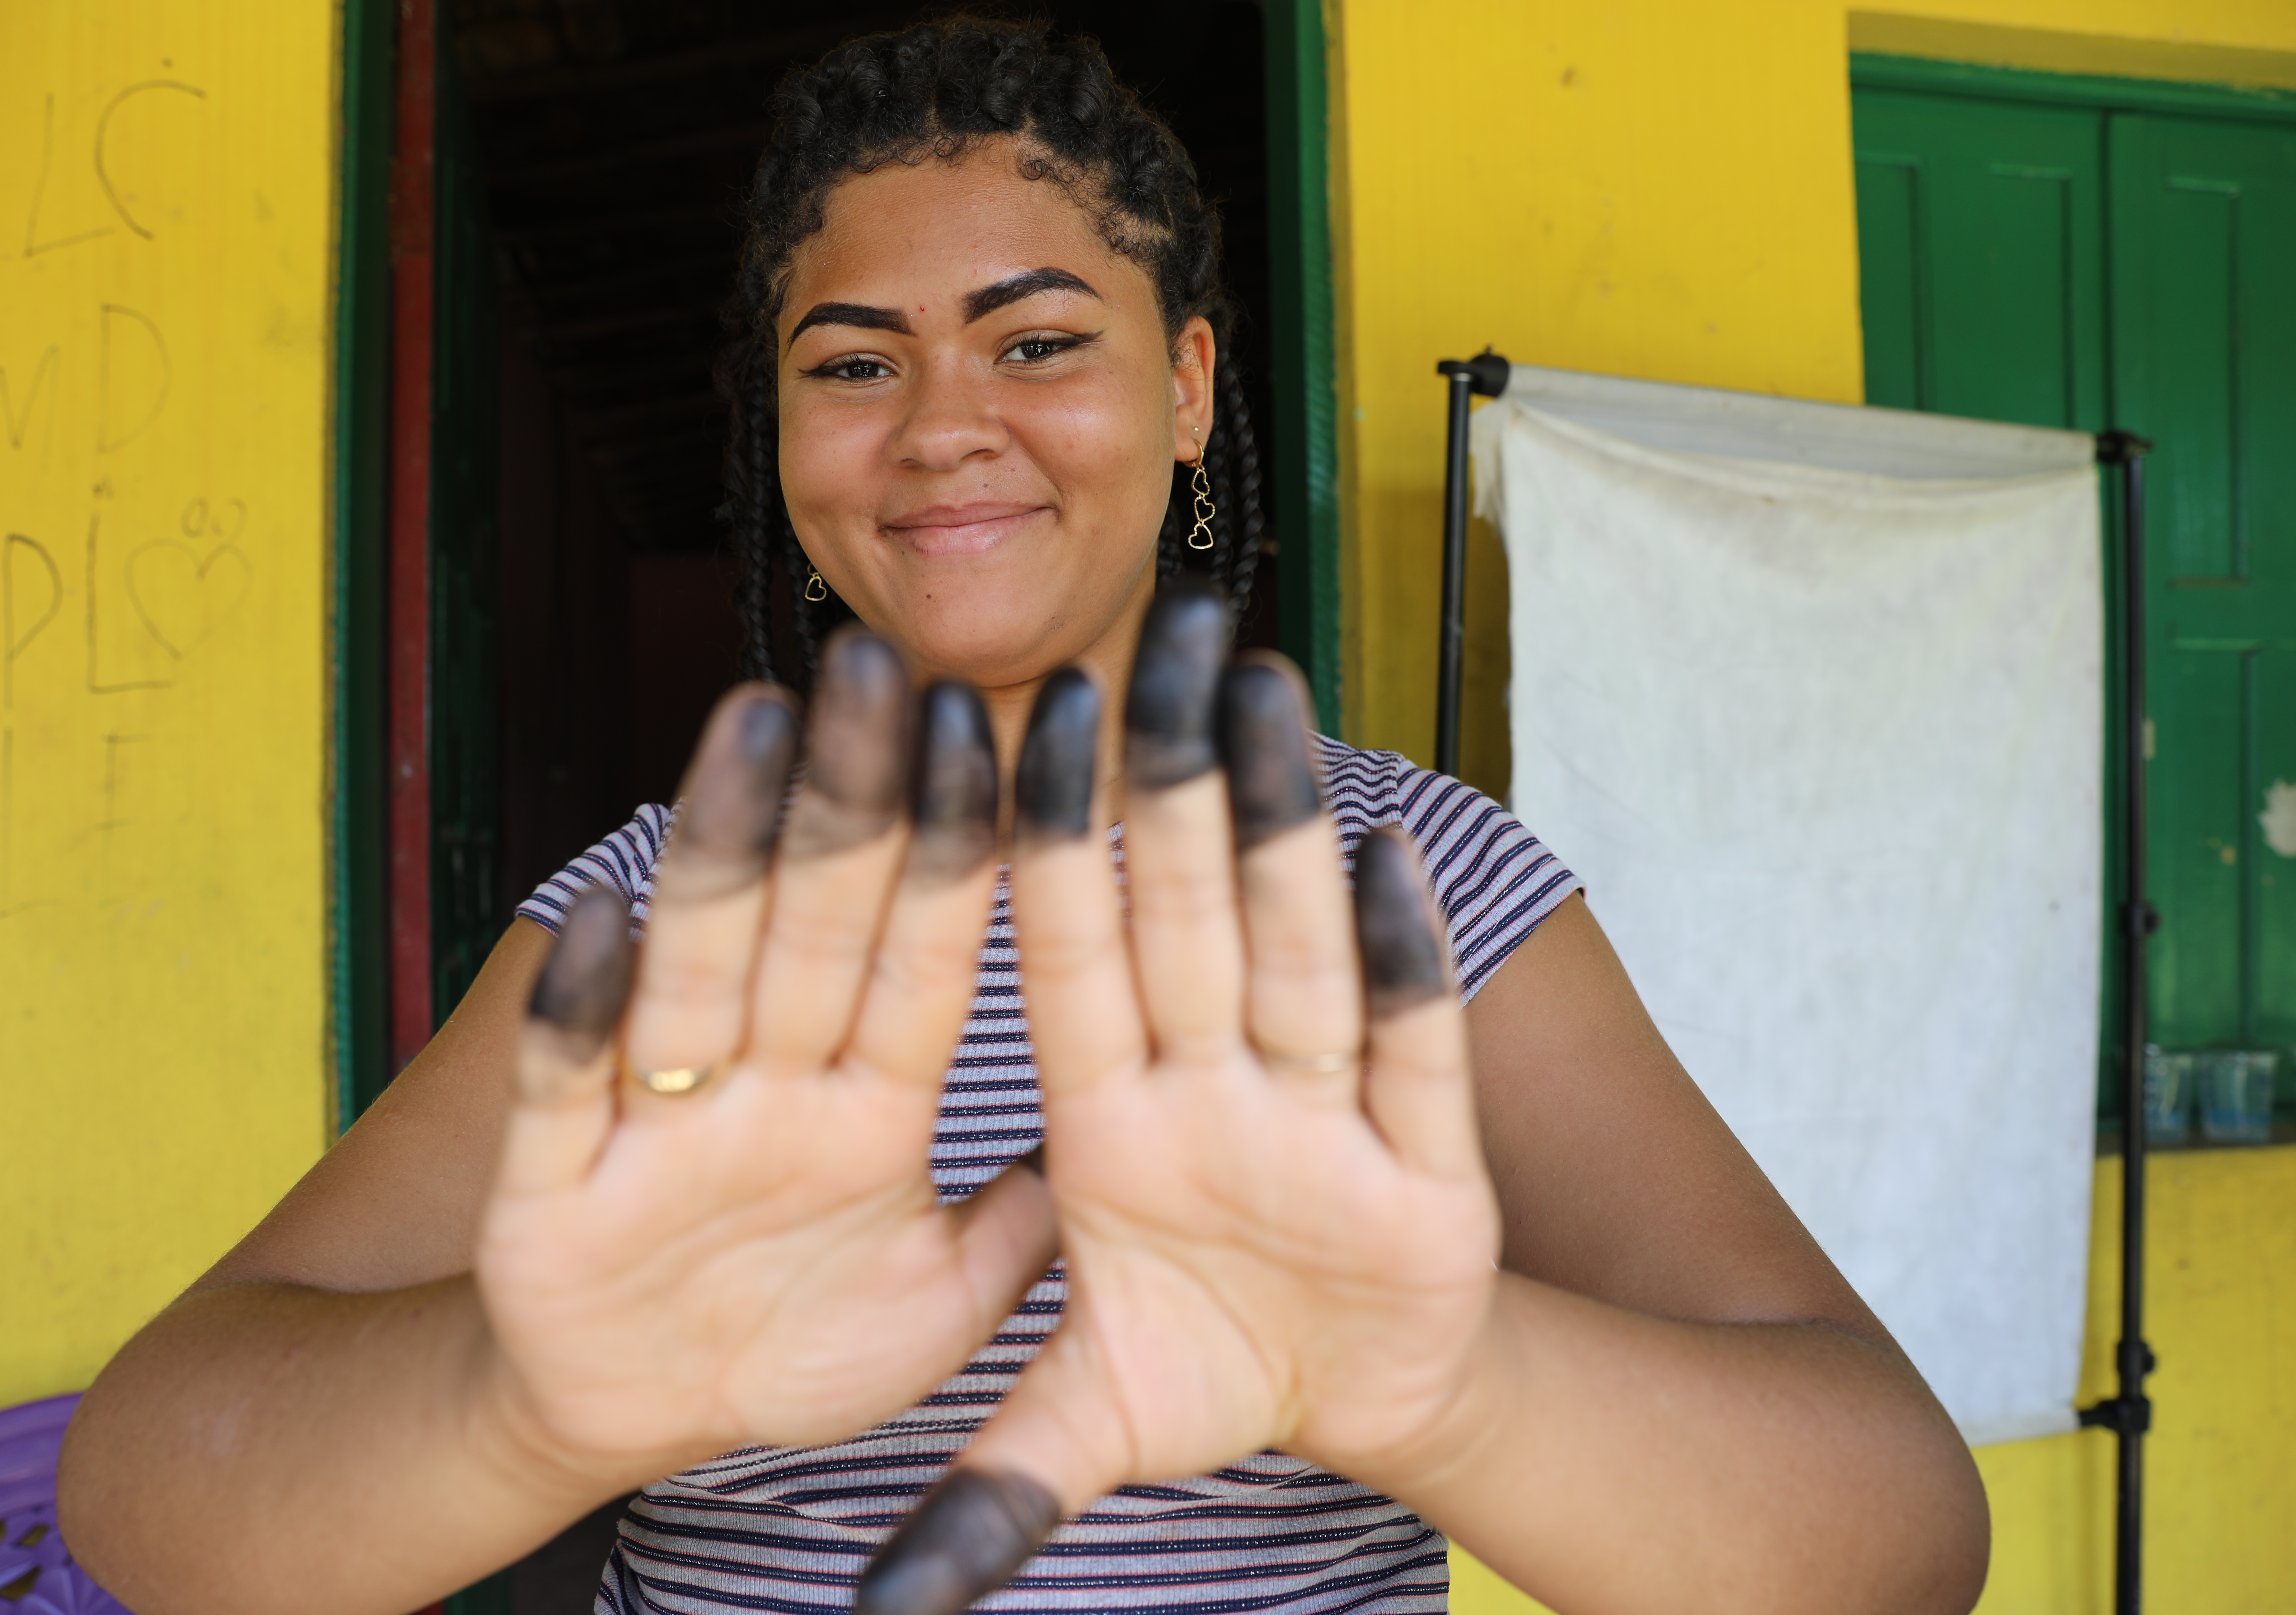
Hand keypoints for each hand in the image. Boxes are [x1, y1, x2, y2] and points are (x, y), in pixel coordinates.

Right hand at [475, 633, 1056, 1488]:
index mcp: (869, 1107)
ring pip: (701, 965)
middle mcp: (769, 1089)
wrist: (637, 1426)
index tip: (988, 718)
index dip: (953, 839)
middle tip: (877, 658)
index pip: (921, 949)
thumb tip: (1125, 1132)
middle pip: (815, 921)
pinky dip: (580, 1007)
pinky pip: (569, 1083)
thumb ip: (1027, 1234)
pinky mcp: (553, 1186)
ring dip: (727, 850)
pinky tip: (605, 913)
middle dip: (847, 793)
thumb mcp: (943, 1308)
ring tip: (757, 722)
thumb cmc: (798, 1352)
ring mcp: (660, 1127)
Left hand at [857, 587, 1501, 1614]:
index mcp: (1114, 1127)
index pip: (1062, 960)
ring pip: (1292, 948)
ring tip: (1256, 688)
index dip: (1034, 843)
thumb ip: (987, 1487)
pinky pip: (1408, 1042)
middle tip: (1139, 632)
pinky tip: (1381, 855)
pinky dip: (1398, 960)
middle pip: (1181, 918)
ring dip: (1278, 824)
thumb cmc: (1210, 1377)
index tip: (1005, 718)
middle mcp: (1210, 1096)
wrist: (1355, 1404)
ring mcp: (1319, 1116)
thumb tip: (871, 1612)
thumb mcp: (1085, 1430)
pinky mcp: (1425, 1160)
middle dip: (1162, 781)